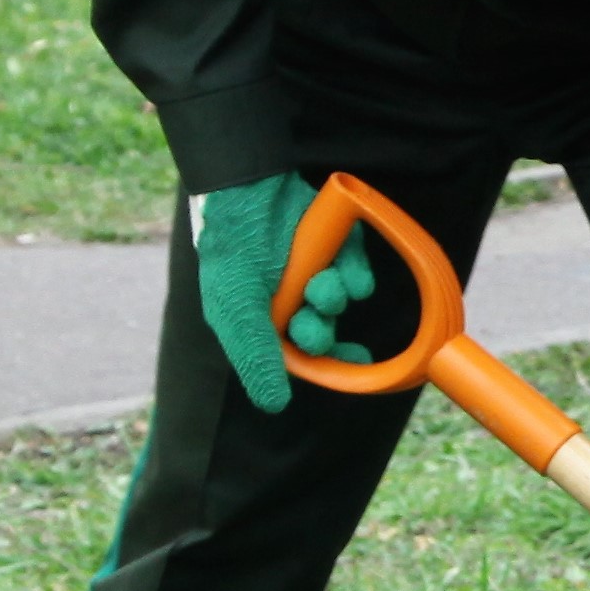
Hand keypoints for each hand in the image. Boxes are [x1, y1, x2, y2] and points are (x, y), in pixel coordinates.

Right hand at [185, 175, 372, 415]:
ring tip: (322, 282)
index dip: (320, 364)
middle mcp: (288, 299)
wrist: (251, 185)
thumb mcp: (237, 309)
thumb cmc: (232, 249)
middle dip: (323, 331)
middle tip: (316, 321)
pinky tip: (342, 267)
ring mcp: (313, 271)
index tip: (342, 367)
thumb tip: (274, 405)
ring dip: (335, 298)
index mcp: (259, 319)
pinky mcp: (336, 248)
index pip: (294, 355)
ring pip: (340, 302)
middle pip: (321, 332)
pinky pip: (357, 273)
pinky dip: (355, 275)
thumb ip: (256, 357)